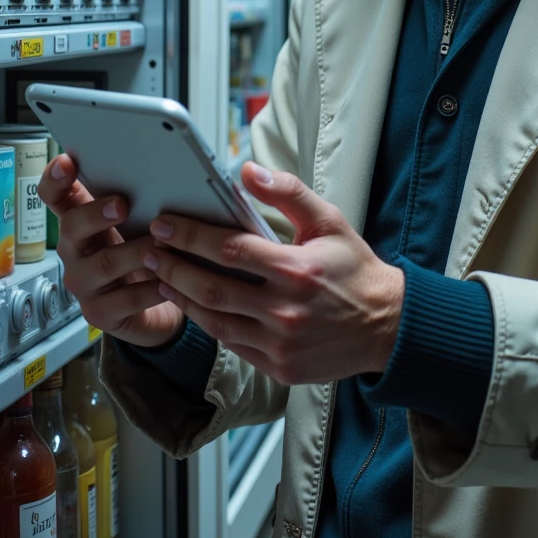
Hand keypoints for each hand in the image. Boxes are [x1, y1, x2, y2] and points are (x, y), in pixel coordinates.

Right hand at [38, 153, 185, 348]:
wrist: (153, 309)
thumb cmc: (142, 257)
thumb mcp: (136, 225)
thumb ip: (139, 200)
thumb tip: (165, 170)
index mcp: (80, 223)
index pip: (54, 198)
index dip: (55, 180)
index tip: (66, 162)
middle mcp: (75, 252)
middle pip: (71, 227)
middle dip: (95, 214)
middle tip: (121, 205)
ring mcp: (84, 284)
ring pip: (105, 264)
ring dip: (137, 251)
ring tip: (164, 244)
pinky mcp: (100, 313)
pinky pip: (126, 299)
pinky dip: (152, 288)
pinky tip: (170, 282)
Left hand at [141, 164, 404, 384]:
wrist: (387, 325)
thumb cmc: (355, 269)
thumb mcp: (329, 221)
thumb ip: (288, 193)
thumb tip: (247, 170)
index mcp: (298, 270)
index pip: (230, 249)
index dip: (190, 235)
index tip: (165, 224)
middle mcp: (286, 310)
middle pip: (212, 288)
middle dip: (173, 267)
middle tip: (150, 250)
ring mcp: (281, 343)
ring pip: (215, 321)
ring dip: (183, 298)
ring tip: (161, 278)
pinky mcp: (279, 367)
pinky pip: (232, 345)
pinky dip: (208, 324)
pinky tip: (194, 306)